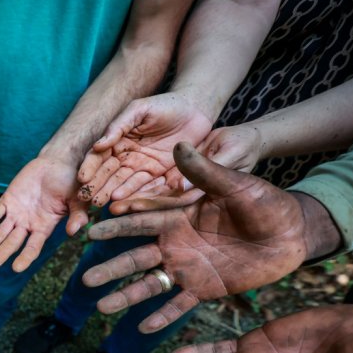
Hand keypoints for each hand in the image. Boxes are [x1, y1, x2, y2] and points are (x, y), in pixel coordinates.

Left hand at [0, 156, 87, 271]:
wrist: (57, 162)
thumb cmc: (70, 182)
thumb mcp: (77, 200)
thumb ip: (77, 215)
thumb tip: (73, 232)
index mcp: (44, 227)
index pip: (33, 247)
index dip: (25, 257)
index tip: (16, 268)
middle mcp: (28, 223)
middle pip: (13, 242)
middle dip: (3, 252)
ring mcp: (16, 212)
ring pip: (2, 230)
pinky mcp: (8, 199)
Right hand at [77, 93, 212, 205]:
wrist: (195, 109)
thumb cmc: (165, 104)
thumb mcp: (138, 110)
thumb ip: (118, 126)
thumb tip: (98, 145)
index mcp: (117, 139)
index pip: (99, 156)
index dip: (90, 167)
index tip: (82, 178)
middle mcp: (126, 155)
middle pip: (108, 172)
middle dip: (97, 185)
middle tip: (86, 198)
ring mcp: (141, 165)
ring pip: (122, 182)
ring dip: (111, 192)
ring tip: (100, 203)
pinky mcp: (158, 173)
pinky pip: (143, 185)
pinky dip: (132, 193)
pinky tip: (120, 201)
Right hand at [83, 143, 307, 332]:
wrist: (292, 234)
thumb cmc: (266, 203)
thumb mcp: (236, 185)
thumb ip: (205, 172)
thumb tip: (180, 145)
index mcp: (178, 217)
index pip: (139, 223)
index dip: (114, 228)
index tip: (89, 233)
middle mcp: (175, 244)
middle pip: (136, 259)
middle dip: (110, 270)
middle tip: (86, 281)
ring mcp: (187, 268)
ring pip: (150, 284)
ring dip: (126, 296)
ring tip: (103, 307)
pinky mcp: (205, 289)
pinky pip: (179, 305)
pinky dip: (162, 317)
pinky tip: (144, 328)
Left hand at [107, 124, 264, 214]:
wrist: (246, 141)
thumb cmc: (244, 148)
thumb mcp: (231, 154)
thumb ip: (206, 168)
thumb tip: (179, 186)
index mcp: (201, 197)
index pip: (172, 203)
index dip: (150, 204)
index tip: (127, 206)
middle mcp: (188, 199)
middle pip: (157, 205)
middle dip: (134, 208)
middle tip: (108, 211)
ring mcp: (182, 190)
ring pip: (153, 195)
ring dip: (131, 197)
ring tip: (106, 202)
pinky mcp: (179, 181)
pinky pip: (156, 184)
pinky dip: (138, 185)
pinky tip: (117, 187)